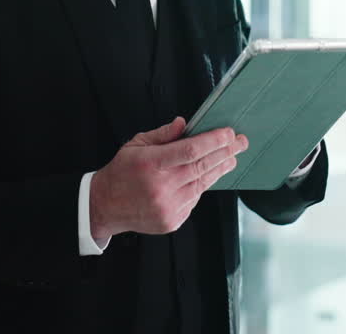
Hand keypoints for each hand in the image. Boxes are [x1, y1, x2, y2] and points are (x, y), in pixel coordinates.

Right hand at [89, 117, 247, 241]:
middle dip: (225, 153)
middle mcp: (161, 187)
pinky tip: (206, 176)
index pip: (191, 150)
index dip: (214, 141)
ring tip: (231, 159)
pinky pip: (194, 200)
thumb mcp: (135, 145)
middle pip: (203, 167)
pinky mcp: (172, 220)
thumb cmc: (121, 172)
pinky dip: (201, 187)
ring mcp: (168, 206)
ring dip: (219, 170)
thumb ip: (162, 135)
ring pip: (203, 184)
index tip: (228, 133)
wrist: (105, 206)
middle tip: (240, 143)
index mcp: (151, 163)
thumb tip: (184, 124)